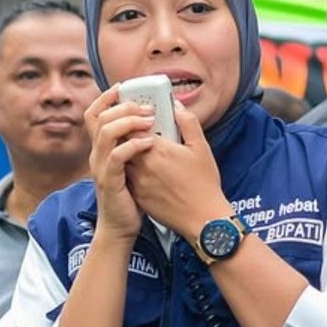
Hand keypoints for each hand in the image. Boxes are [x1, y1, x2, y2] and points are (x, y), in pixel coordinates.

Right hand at [84, 85, 155, 242]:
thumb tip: (154, 123)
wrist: (122, 228)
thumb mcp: (132, 165)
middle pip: (98, 118)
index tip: (123, 87)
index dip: (105, 98)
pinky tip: (150, 142)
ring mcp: (101, 168)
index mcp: (102, 148)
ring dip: (128, 121)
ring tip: (150, 120)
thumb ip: (136, 144)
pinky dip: (133, 145)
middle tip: (147, 107)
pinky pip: (117, 156)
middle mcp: (97, 155)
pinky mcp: (110, 181)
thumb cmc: (131, 196)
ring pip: (106, 132)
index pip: (94, 115)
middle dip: (122, 106)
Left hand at [126, 101, 231, 240]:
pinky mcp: (137, 195)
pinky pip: (127, 176)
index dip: (134, 119)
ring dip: (127, 151)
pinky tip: (144, 168)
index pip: (132, 126)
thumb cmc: (204, 184)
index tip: (143, 117)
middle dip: (128, 133)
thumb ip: (187, 122)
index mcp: (157, 150)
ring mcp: (137, 182)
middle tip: (139, 129)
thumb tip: (176, 106)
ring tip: (141, 148)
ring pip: (123, 159)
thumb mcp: (201, 148)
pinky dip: (130, 169)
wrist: (202, 219)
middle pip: (123, 141)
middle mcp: (142, 165)